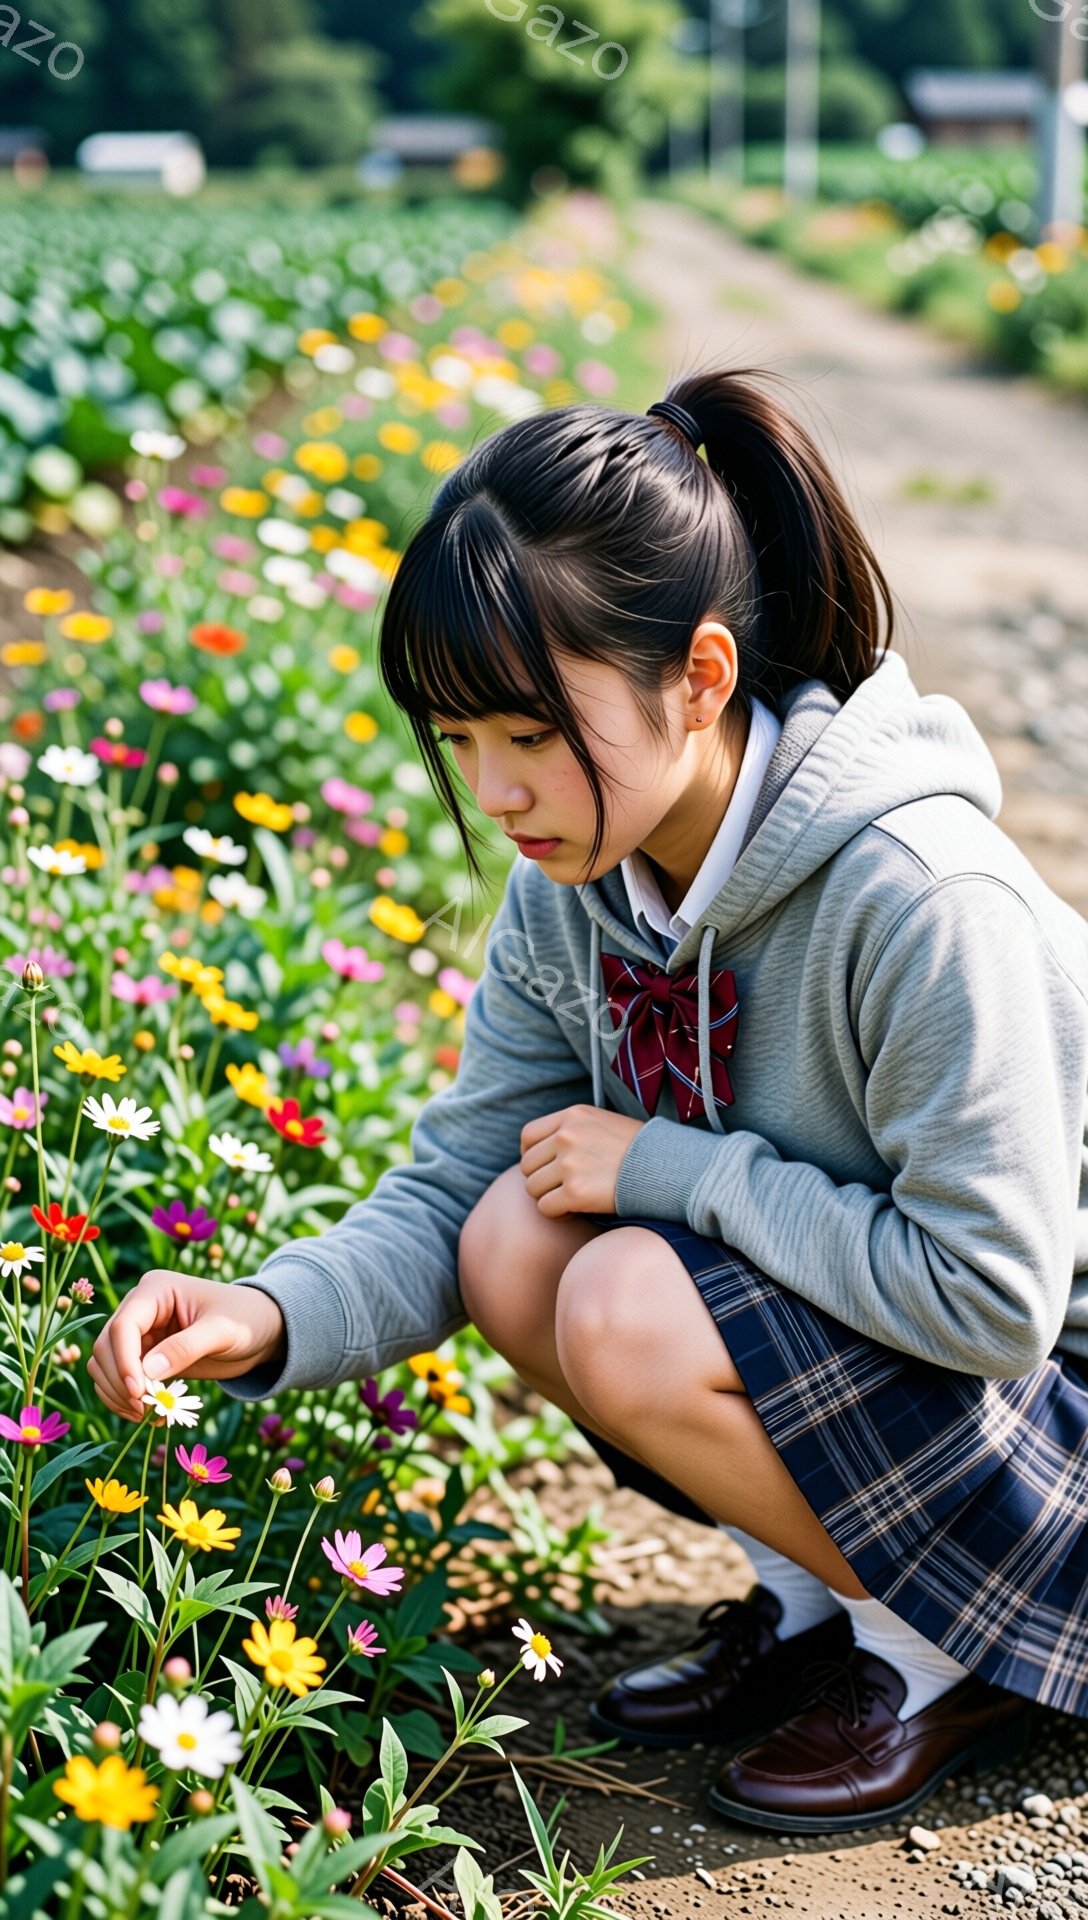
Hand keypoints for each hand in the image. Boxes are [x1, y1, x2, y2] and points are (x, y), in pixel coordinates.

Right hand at [88, 1270, 286, 1422]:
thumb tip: (146, 1373)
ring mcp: (139, 1333)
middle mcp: (139, 1308)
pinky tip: (147, 1415)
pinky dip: (123, 1399)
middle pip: (105, 1347)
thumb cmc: (247, 1319)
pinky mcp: (143, 1356)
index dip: (124, 1362)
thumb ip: (186, 1347)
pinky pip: (117, 1379)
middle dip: (120, 1382)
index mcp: (155, 1290)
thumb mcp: (223, 1331)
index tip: (139, 1393)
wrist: (261, 1329)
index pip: (123, 1326)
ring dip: (117, 1394)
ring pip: (104, 1365)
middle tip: (145, 1412)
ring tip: (147, 1416)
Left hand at [520, 1104, 645, 1217]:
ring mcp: (569, 1164)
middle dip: (542, 1180)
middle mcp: (567, 1136)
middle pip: (527, 1165)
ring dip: (549, 1197)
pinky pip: (546, 1208)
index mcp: (572, 1116)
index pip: (528, 1136)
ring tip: (573, 1199)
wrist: (668, 1169)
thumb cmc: (638, 1152)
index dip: (531, 1155)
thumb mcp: (603, 1125)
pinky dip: (558, 1214)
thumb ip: (573, 1132)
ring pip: (533, 1189)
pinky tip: (576, 1210)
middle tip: (564, 1188)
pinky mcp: (575, 1192)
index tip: (546, 1168)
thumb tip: (544, 1152)